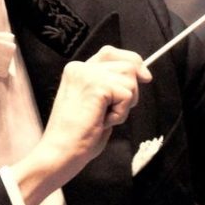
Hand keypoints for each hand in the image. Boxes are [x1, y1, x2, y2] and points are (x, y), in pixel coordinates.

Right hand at [13, 46, 151, 204]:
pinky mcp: (97, 86)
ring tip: (104, 117)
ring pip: (130, 78)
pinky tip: (102, 122)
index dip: (132, 61)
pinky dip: (121, 113)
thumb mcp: (96, 104)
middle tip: (112, 111)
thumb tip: (142, 75)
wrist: (60, 152)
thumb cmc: (77, 136)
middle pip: (127, 64)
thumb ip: (111, 86)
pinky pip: (127, 95)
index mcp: (77, 71)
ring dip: (125, 103)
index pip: (110, 52)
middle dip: (131, 89)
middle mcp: (81, 68)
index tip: (145, 77)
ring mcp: (88, 75)